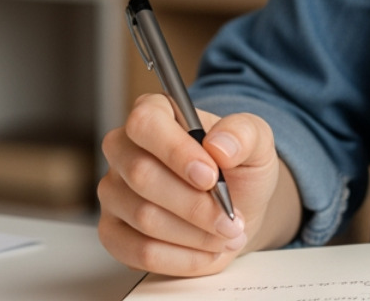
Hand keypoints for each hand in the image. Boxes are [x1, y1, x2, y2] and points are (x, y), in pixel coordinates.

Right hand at [98, 94, 293, 275]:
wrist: (235, 207)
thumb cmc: (238, 167)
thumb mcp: (256, 140)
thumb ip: (244, 133)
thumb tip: (220, 144)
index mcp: (154, 113)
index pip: (145, 123)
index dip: (175, 151)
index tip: (211, 176)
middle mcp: (124, 149)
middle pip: (142, 175)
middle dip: (195, 204)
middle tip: (231, 218)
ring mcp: (114, 192)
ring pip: (144, 217)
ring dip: (195, 233)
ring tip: (227, 233)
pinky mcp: (113, 232)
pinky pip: (138, 251)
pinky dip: (181, 258)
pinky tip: (207, 251)